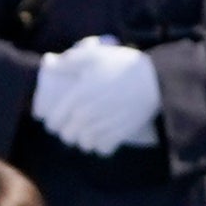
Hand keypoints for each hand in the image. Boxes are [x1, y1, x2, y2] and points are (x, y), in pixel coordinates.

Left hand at [29, 34, 159, 156]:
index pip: (54, 122)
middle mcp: (87, 116)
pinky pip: (103, 150)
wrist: (156, 81)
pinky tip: (102, 140)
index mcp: (78, 97)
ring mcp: (104, 127)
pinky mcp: (120, 135)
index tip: (54, 118)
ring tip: (86, 133)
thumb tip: (48, 63)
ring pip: (84, 145)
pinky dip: (100, 147)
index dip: (51, 122)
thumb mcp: (95, 55)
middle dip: (67, 132)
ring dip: (83, 140)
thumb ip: (70, 60)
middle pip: (67, 137)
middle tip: (71, 125)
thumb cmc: (123, 65)